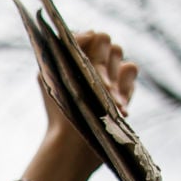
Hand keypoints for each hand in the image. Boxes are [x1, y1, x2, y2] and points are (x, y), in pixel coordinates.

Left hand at [40, 31, 138, 178]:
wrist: (72, 147)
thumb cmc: (57, 113)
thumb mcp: (49, 78)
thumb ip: (60, 50)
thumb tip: (89, 33)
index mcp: (70, 55)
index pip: (86, 33)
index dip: (86, 44)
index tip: (81, 61)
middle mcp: (91, 59)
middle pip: (105, 41)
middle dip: (100, 63)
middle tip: (98, 87)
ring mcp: (109, 72)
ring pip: (119, 54)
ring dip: (113, 77)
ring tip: (109, 103)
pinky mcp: (124, 87)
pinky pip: (131, 69)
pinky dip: (126, 84)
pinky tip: (119, 106)